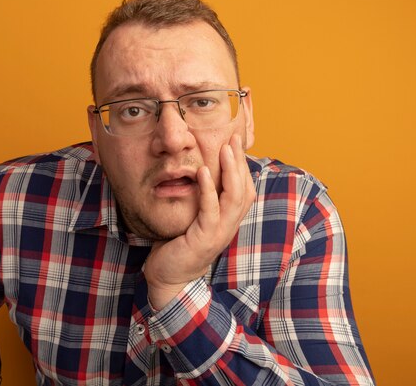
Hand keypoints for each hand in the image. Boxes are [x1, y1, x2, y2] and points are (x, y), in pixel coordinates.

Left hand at [143, 134, 255, 309]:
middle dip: (240, 162)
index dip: (243, 165)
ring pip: (233, 198)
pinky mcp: (204, 239)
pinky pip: (210, 210)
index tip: (237, 142)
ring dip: (230, 171)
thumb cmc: (180, 245)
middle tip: (235, 137)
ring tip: (226, 148)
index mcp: (229, 220)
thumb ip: (204, 200)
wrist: (170, 277)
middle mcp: (230, 225)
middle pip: (244, 189)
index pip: (244, 188)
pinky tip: (202, 171)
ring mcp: (219, 233)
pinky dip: (208, 189)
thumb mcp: (196, 218)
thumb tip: (202, 173)